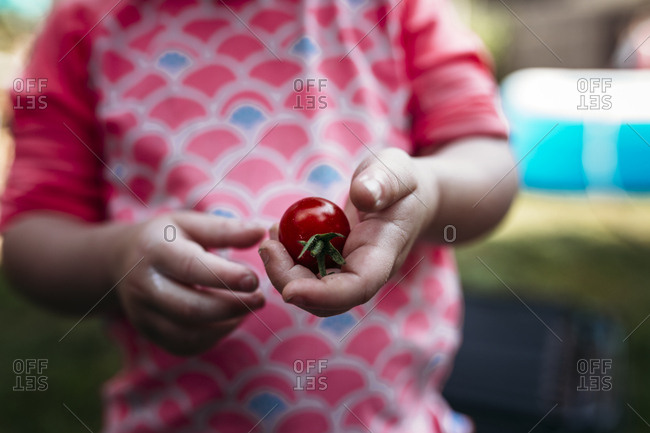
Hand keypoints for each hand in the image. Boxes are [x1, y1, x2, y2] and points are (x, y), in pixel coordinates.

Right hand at [114, 212, 265, 355]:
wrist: (123, 261)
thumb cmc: (167, 238)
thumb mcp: (191, 224)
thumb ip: (226, 230)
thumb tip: (262, 231)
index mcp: (155, 250)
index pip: (191, 268)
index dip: (225, 277)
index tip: (254, 279)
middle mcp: (144, 285)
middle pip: (191, 308)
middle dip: (232, 307)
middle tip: (260, 298)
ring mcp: (142, 313)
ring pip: (189, 333)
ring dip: (226, 324)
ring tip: (248, 308)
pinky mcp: (149, 332)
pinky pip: (185, 345)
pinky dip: (214, 337)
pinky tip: (230, 320)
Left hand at [259, 148, 436, 316]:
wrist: (409, 200)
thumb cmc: (403, 183)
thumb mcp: (397, 171)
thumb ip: (383, 181)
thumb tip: (362, 195)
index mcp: (385, 254)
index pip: (357, 287)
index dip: (323, 296)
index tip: (290, 291)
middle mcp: (365, 272)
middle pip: (326, 299)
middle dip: (290, 282)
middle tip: (268, 247)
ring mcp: (349, 273)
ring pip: (312, 291)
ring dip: (284, 272)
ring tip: (272, 235)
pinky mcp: (335, 266)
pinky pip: (308, 274)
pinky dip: (287, 260)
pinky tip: (278, 233)